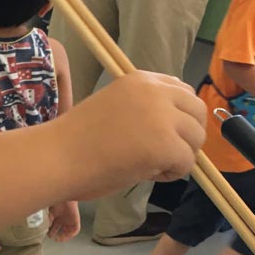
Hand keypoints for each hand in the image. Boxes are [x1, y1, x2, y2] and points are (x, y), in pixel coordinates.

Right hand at [48, 201, 80, 241]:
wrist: (64, 195)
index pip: (53, 225)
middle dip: (56, 234)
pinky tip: (66, 237)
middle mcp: (62, 217)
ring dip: (63, 236)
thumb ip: (47, 220)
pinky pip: (75, 230)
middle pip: (60, 229)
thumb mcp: (48, 212)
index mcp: (55, 215)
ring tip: (58, 239)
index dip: (50, 231)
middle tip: (52, 238)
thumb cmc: (55, 201)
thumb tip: (44, 229)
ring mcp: (69, 219)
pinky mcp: (76, 220)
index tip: (47, 235)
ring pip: (67, 230)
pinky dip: (71, 235)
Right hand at [57, 71, 205, 199]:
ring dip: (180, 155)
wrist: (56, 157)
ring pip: (196, 138)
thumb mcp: (115, 107)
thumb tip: (175, 126)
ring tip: (151, 165)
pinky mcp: (165, 144)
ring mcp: (162, 117)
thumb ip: (144, 109)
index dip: (178, 116)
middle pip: (197, 111)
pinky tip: (147, 174)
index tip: (162, 133)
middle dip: (187, 135)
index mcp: (141, 80)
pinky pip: (187, 162)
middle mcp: (155, 91)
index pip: (182, 90)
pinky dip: (172, 173)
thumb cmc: (76, 141)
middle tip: (163, 154)